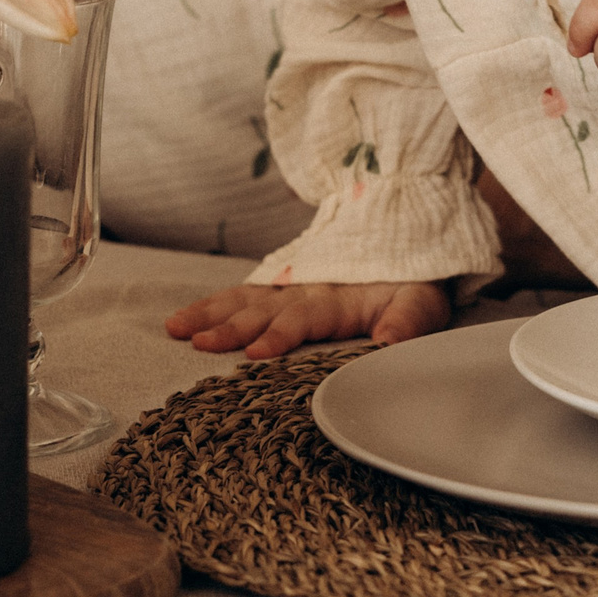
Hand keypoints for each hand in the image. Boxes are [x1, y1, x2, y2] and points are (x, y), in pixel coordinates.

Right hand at [162, 280, 450, 358]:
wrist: (406, 243)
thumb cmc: (412, 285)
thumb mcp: (422, 302)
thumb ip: (408, 321)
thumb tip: (390, 343)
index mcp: (338, 297)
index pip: (304, 316)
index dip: (281, 334)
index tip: (257, 353)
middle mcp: (306, 289)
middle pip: (263, 307)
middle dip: (230, 327)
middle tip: (199, 343)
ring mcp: (289, 287)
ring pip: (243, 298)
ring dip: (210, 312)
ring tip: (175, 327)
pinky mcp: (280, 290)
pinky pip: (242, 295)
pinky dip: (212, 305)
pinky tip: (184, 319)